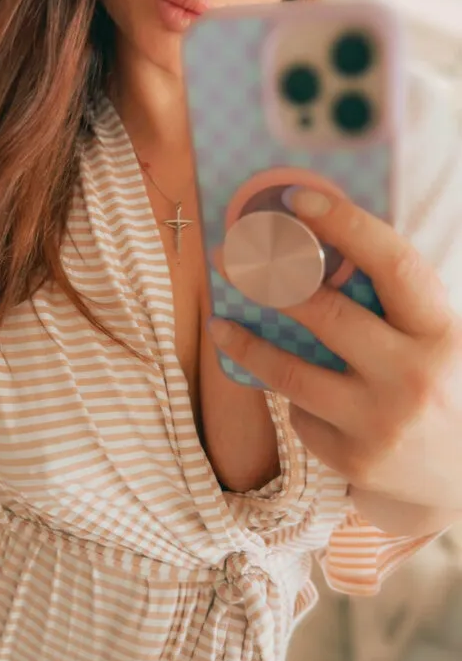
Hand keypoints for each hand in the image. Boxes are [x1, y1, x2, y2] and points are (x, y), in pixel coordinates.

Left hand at [209, 189, 461, 511]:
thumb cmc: (443, 388)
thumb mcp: (434, 340)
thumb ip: (390, 305)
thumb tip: (313, 251)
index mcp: (441, 331)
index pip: (392, 264)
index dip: (344, 225)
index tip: (296, 201)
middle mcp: (414, 375)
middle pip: (325, 314)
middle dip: (267, 280)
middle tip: (227, 258)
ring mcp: (381, 422)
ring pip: (291, 372)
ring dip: (248, 343)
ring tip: (220, 324)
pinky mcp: (354, 459)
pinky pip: (303, 415)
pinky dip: (298, 400)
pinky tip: (304, 396)